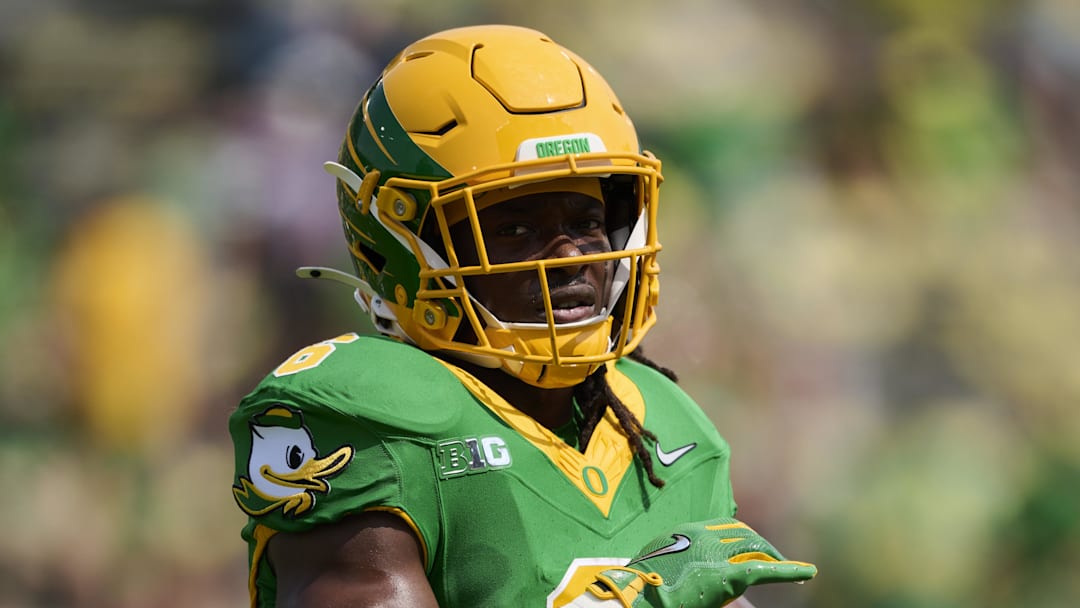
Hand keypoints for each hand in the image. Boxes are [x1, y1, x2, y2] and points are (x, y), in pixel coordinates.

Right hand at [579, 517, 815, 606]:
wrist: (637, 595)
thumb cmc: (639, 583)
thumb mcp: (657, 561)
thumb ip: (677, 558)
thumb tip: (691, 569)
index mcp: (687, 530)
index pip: (725, 526)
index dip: (741, 535)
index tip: (749, 543)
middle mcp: (705, 535)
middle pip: (744, 535)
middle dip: (762, 546)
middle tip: (775, 558)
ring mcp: (718, 554)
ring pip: (757, 549)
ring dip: (775, 557)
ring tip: (791, 568)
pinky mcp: (729, 575)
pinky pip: (766, 570)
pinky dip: (790, 571)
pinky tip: (807, 573)